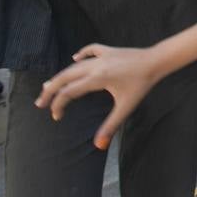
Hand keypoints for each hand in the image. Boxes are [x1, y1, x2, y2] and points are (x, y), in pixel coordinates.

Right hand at [35, 45, 162, 149]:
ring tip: (49, 86)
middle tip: (40, 103)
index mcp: (97, 78)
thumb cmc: (141, 85)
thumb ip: (110, 125)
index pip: (69, 93)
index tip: (57, 117)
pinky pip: (90, 50)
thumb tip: (99, 146)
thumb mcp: (126, 107)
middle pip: (64, 77)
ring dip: (61, 76)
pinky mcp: (109, 50)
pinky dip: (80, 56)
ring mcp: (101, 56)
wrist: (156, 61)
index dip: (59, 105)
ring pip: (74, 66)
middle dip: (50, 91)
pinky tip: (74, 60)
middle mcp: (95, 65)